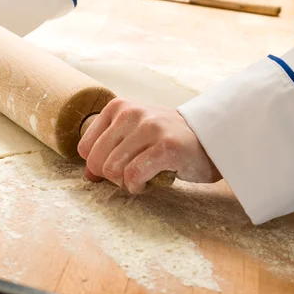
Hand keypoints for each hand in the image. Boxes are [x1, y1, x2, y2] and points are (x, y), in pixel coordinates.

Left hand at [78, 99, 221, 193]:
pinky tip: (148, 182)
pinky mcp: (165, 146)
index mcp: (119, 107)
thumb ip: (108, 149)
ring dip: (125, 183)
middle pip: (96, 161)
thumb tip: (88, 175)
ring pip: (113, 169)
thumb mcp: (133, 134)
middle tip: (131, 175)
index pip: (85, 148)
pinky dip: (137, 186)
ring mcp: (149, 128)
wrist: (209, 137)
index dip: (97, 165)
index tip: (117, 167)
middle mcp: (132, 113)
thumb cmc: (167, 139)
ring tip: (142, 177)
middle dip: (110, 177)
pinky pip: (133, 175)